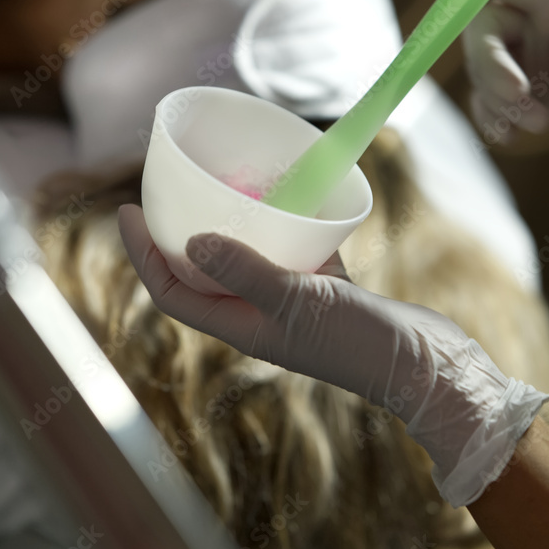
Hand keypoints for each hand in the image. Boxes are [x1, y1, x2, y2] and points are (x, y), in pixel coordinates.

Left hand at [118, 204, 548, 506]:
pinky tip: (288, 192)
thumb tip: (190, 241)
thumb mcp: (297, 303)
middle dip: (176, 234)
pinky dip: (279, 221)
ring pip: (244, 256)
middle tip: (167, 190)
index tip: (127, 210)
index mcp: (240, 325)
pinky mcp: (322, 286)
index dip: (143, 253)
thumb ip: (245, 271)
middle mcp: (257, 313)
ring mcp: (290, 300)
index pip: (173, 290)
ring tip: (220, 184)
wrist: (421, 363)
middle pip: (201, 271)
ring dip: (227, 223)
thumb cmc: (357, 341)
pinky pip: (286, 247)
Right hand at [404, 0, 548, 144]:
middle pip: (480, 30)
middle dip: (491, 66)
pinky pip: (483, 99)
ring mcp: (519, 56)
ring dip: (499, 100)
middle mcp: (529, 21)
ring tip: (539, 124)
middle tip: (520, 97)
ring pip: (479, 70)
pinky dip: (491, 118)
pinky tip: (509, 136)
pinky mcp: (515, 90)